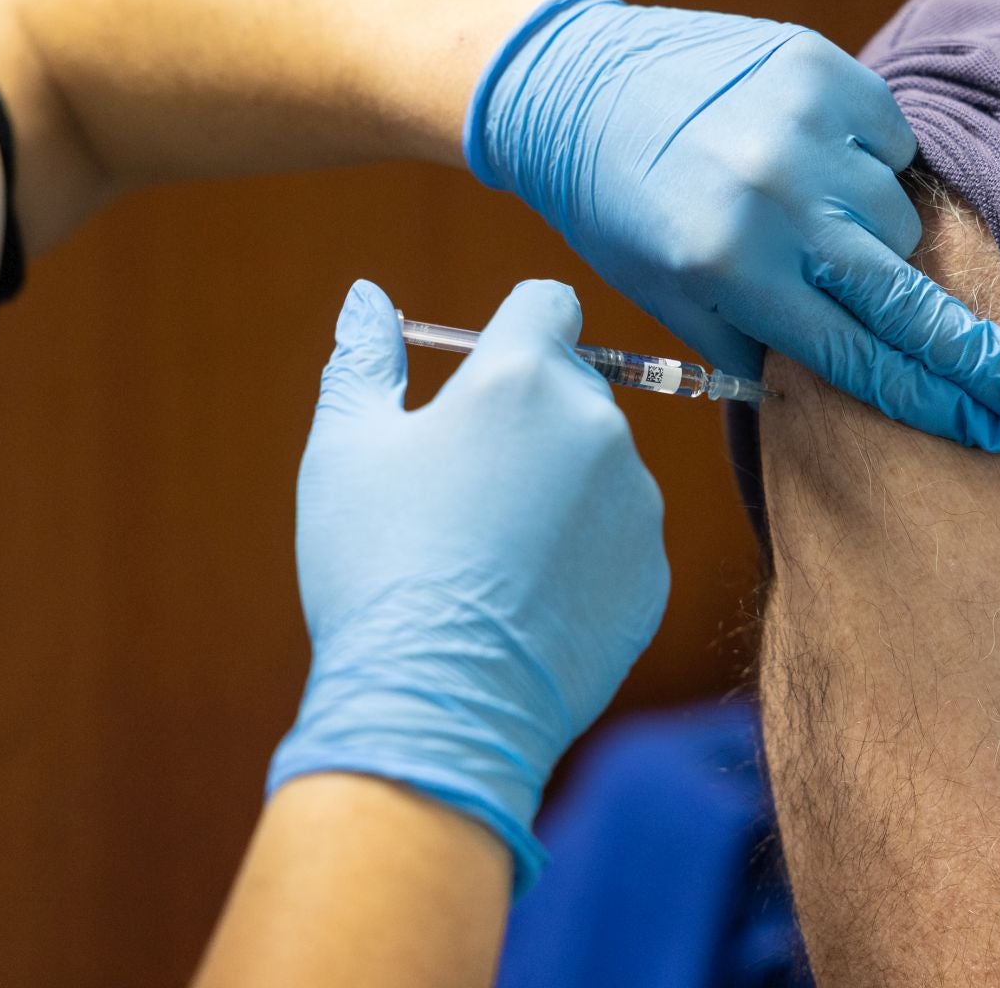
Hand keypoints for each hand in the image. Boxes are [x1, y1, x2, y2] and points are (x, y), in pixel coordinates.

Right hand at [268, 279, 669, 892]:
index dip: (514, 329)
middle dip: (527, 417)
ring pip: (599, 468)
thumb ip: (363, 359)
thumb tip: (367, 296)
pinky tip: (524, 602)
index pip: (547, 305)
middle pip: (573, 388)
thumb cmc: (378, 567)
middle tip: (464, 487)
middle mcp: (598, 426)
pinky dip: (580, 557)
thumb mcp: (345, 449)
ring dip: (558, 488)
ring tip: (490, 557)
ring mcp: (637, 504)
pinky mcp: (654, 575)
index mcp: (522, 378)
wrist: (438, 702)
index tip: (484, 373)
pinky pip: (618, 541)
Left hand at [465, 0, 999, 451]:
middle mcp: (772, 197)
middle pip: (905, 294)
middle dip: (972, 355)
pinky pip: (894, 139)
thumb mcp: (671, 298)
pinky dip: (873, 159)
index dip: (930, 399)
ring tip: (817, 220)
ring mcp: (802, 127)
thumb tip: (856, 384)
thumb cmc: (623, 210)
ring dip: (875, 233)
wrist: (577, 88)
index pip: (855, 354)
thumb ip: (761, 345)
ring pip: (898, 215)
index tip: (988, 430)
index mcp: (728, 267)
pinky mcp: (820, 68)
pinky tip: (823, 162)